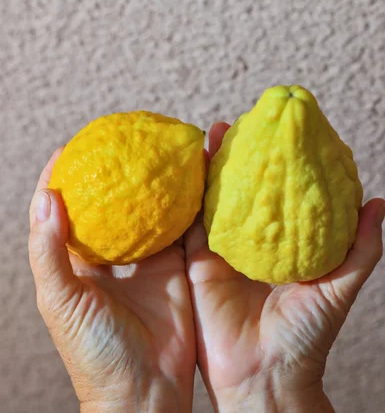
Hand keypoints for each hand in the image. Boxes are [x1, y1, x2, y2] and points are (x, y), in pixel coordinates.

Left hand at [28, 149, 196, 412]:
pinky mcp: (177, 268)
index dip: (65, 178)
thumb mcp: (61, 302)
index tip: (75, 146)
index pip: (64, 211)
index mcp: (76, 263)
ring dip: (155, 186)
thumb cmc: (94, 353)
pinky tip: (192, 181)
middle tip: (127, 141)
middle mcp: (111, 257)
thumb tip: (46, 197)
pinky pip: (183, 230)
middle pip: (112, 205)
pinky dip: (187, 206)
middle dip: (118, 175)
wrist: (145, 390)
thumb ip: (50, 253)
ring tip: (162, 153)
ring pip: (150, 213)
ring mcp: (146, 261)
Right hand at [185, 123, 384, 412]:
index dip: (289, 163)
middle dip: (248, 155)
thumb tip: (380, 200)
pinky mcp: (199, 265)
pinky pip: (192, 224)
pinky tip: (190, 165)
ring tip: (216, 130)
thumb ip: (363, 248)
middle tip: (250, 120)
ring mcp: (227, 252)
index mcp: (290, 246)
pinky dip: (189, 195)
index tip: (289, 131)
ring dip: (215, 165)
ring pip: (218, 199)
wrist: (267, 377)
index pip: (289, 195)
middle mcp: (258, 244)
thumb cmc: (309, 336)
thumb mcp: (341, 287)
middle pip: (250, 189)